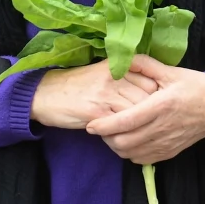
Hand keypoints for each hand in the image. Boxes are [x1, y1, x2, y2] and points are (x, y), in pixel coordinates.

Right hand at [30, 61, 158, 129]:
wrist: (45, 94)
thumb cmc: (76, 86)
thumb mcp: (102, 73)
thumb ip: (126, 77)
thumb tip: (153, 89)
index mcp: (117, 66)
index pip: (151, 80)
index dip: (158, 97)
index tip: (159, 107)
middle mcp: (114, 77)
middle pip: (148, 97)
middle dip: (153, 112)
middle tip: (153, 123)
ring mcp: (106, 94)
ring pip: (137, 112)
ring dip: (140, 125)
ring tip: (140, 133)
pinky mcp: (97, 112)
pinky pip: (120, 125)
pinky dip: (125, 133)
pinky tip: (123, 137)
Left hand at [85, 55, 204, 164]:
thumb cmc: (196, 86)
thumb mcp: (171, 71)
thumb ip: (145, 65)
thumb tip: (122, 59)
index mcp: (161, 106)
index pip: (126, 122)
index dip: (104, 125)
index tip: (90, 125)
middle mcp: (162, 129)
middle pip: (124, 143)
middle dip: (106, 138)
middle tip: (100, 126)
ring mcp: (167, 144)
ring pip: (131, 154)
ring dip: (117, 146)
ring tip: (113, 133)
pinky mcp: (170, 152)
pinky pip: (142, 160)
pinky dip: (130, 153)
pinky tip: (129, 140)